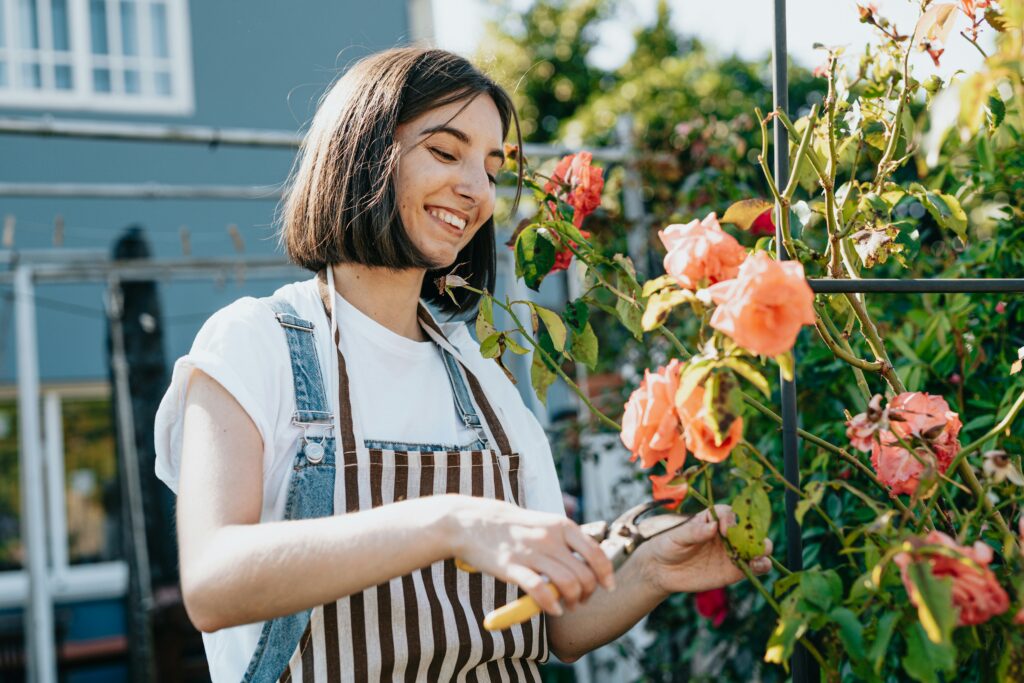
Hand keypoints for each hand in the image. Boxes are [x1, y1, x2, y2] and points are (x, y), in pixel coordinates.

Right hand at [443, 495, 614, 615]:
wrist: (471, 521)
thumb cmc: (511, 527)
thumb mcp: (543, 524)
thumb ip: (565, 541)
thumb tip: (590, 564)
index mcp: (560, 525)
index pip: (596, 553)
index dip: (606, 574)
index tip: (608, 587)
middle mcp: (549, 538)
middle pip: (584, 574)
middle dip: (587, 593)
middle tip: (580, 600)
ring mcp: (531, 552)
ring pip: (568, 584)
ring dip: (573, 601)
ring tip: (567, 606)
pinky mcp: (511, 567)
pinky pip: (540, 591)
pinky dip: (551, 605)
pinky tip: (553, 609)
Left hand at [637, 504, 772, 595]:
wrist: (664, 570)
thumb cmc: (668, 545)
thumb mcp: (676, 537)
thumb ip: (693, 531)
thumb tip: (713, 526)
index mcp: (713, 518)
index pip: (729, 513)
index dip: (731, 520)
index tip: (724, 531)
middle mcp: (728, 533)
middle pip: (749, 528)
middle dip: (754, 533)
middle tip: (748, 543)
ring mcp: (734, 551)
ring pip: (758, 546)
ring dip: (762, 549)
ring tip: (756, 556)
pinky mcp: (736, 570)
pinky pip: (756, 566)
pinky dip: (762, 565)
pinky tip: (757, 566)